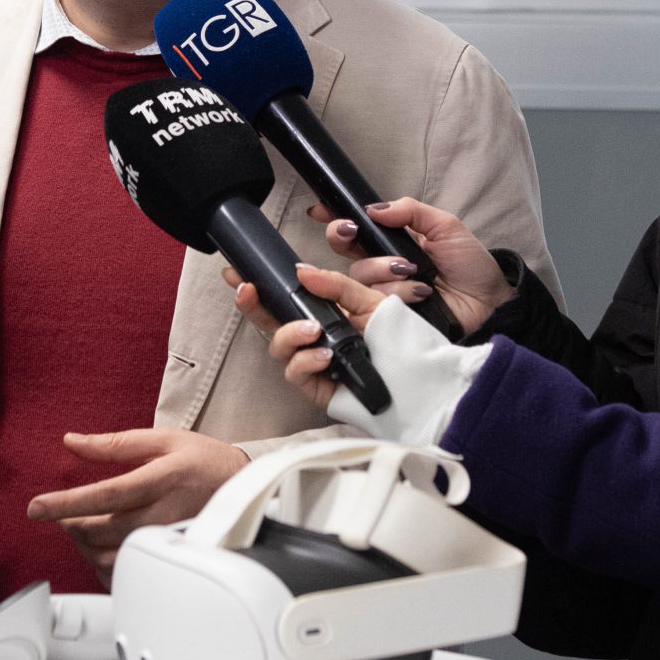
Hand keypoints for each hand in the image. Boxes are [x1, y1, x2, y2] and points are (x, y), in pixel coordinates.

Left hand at [26, 429, 248, 583]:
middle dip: (70, 523)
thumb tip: (73, 442)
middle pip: (102, 530)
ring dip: (83, 545)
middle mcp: (165, 514)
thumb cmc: (204, 460)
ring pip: (111, 556)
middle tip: (59, 513)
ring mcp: (168, 541)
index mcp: (162, 479)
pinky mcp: (169, 560)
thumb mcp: (163, 440)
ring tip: (78, 527)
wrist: (244, 489)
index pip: (106, 494)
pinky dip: (102, 564)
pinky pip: (127, 574)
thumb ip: (114, 444)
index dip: (67, 503)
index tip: (36, 507)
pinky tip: (98, 547)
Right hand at [233, 261, 387, 411]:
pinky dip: (305, 361)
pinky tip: (323, 355)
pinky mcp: (317, 388)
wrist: (422, 381)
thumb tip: (302, 271)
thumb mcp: (371, 302)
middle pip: (270, 323)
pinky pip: (295, 373)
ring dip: (289, 334)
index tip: (238, 272)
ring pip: (279, 347)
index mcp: (324, 315)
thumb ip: (337, 285)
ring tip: (313, 330)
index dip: (259, 287)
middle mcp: (314, 339)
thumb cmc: (401, 343)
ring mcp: (313, 364)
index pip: (284, 299)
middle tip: (248, 291)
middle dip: (252, 306)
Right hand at [311, 197, 512, 337]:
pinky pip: (373, 302)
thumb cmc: (471, 265)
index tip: (318, 210)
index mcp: (391, 242)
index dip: (333, 218)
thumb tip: (374, 209)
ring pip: (359, 276)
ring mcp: (383, 292)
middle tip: (354, 233)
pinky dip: (397, 294)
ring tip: (417, 274)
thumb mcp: (446, 227)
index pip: (355, 228)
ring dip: (385, 270)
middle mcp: (381, 266)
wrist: (490, 303)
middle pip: (343, 250)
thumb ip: (411, 212)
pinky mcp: (387, 317)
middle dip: (344, 237)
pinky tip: (419, 293)